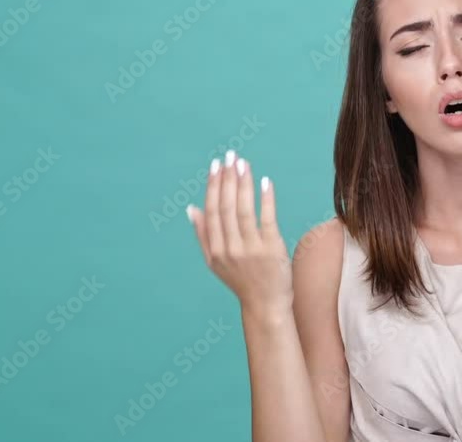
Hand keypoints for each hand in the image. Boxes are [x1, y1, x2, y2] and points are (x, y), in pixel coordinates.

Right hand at [187, 150, 292, 315]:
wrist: (265, 305)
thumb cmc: (242, 280)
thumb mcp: (216, 262)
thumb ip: (203, 235)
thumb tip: (190, 208)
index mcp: (215, 249)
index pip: (212, 210)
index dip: (213, 186)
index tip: (215, 165)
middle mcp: (229, 248)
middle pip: (226, 206)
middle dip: (227, 178)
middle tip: (230, 156)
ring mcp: (250, 249)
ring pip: (243, 209)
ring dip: (243, 183)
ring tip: (244, 163)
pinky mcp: (271, 249)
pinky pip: (267, 218)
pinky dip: (265, 199)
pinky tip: (265, 182)